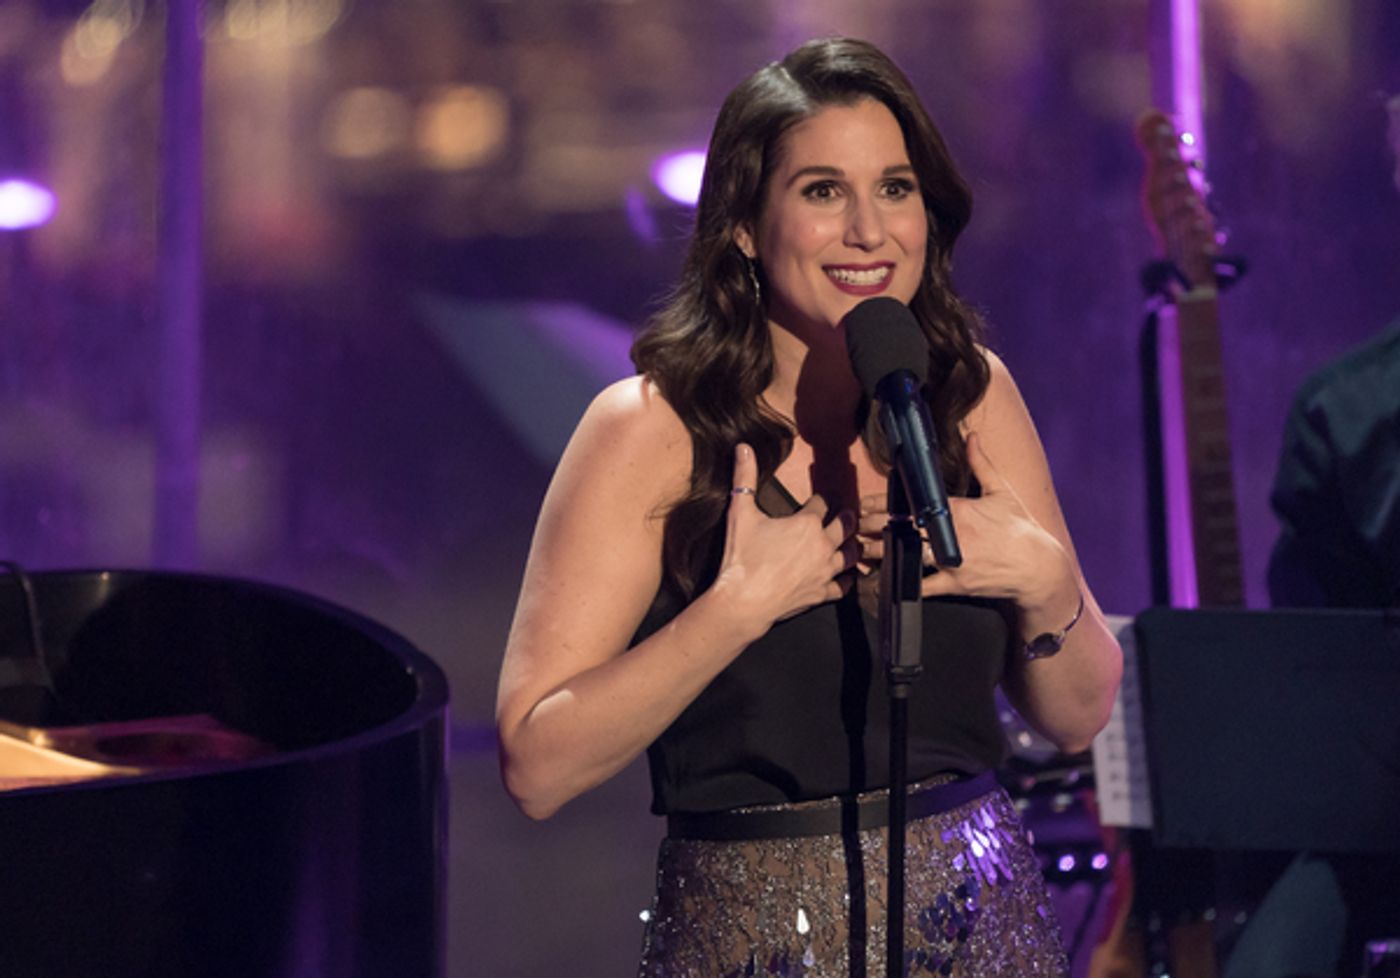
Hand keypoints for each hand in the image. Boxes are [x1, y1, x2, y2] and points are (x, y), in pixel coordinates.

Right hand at [712, 444, 857, 631]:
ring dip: (852, 545)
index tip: (821, 498)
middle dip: (846, 517)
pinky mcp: (822, 594)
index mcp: (807, 523)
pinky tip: (849, 576)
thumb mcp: (740, 512)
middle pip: (844, 526)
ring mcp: (825, 571)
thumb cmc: (742, 558)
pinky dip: (849, 579)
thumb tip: (743, 448)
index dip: (821, 499)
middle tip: (847, 513)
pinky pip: (844, 585)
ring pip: (850, 554)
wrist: (743, 601)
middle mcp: (822, 546)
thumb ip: (744, 477)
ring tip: (852, 540)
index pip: (822, 504)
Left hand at [856, 434, 1072, 608]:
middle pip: (902, 529)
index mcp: (958, 510)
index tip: (864, 503)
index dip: (883, 504)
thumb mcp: (1002, 492)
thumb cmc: (1020, 529)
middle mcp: (950, 535)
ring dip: (881, 553)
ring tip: (860, 550)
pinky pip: (921, 587)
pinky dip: (901, 583)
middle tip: (854, 526)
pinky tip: (882, 581)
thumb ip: (982, 464)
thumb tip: (972, 436)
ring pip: (906, 556)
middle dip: (874, 527)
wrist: (1038, 569)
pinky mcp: (954, 585)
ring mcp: (950, 561)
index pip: (912, 504)